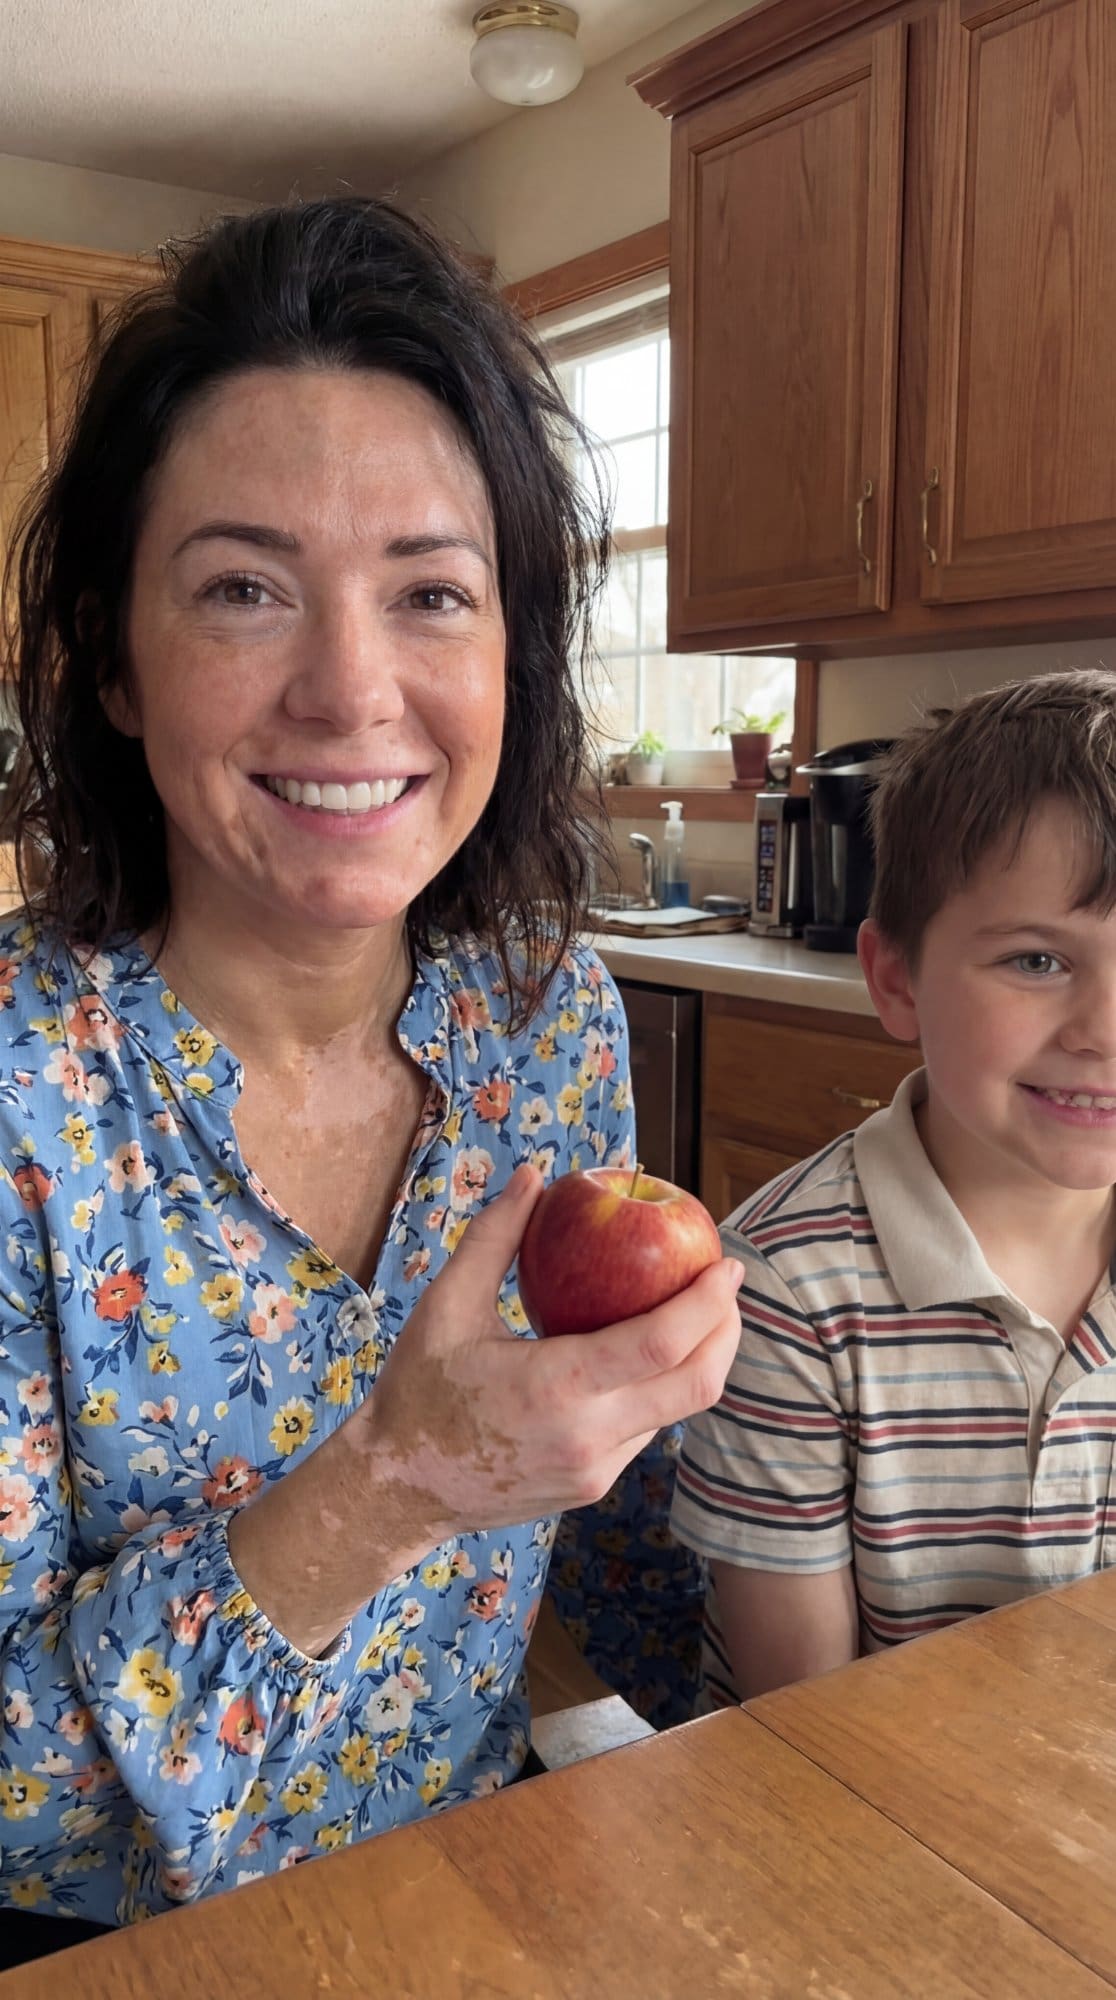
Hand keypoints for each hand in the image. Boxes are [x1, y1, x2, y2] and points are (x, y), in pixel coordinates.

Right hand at [229, 1164, 741, 1657]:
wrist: (397, 1489)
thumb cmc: (417, 1390)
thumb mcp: (446, 1305)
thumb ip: (495, 1237)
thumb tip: (534, 1174)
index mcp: (556, 1386)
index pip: (662, 1342)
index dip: (707, 1302)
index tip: (726, 1264)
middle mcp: (587, 1435)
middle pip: (697, 1385)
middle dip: (726, 1331)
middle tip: (725, 1287)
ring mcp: (595, 1470)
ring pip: (677, 1412)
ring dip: (698, 1360)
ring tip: (697, 1313)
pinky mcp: (592, 1487)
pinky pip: (646, 1432)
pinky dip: (659, 1389)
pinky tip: (647, 1354)